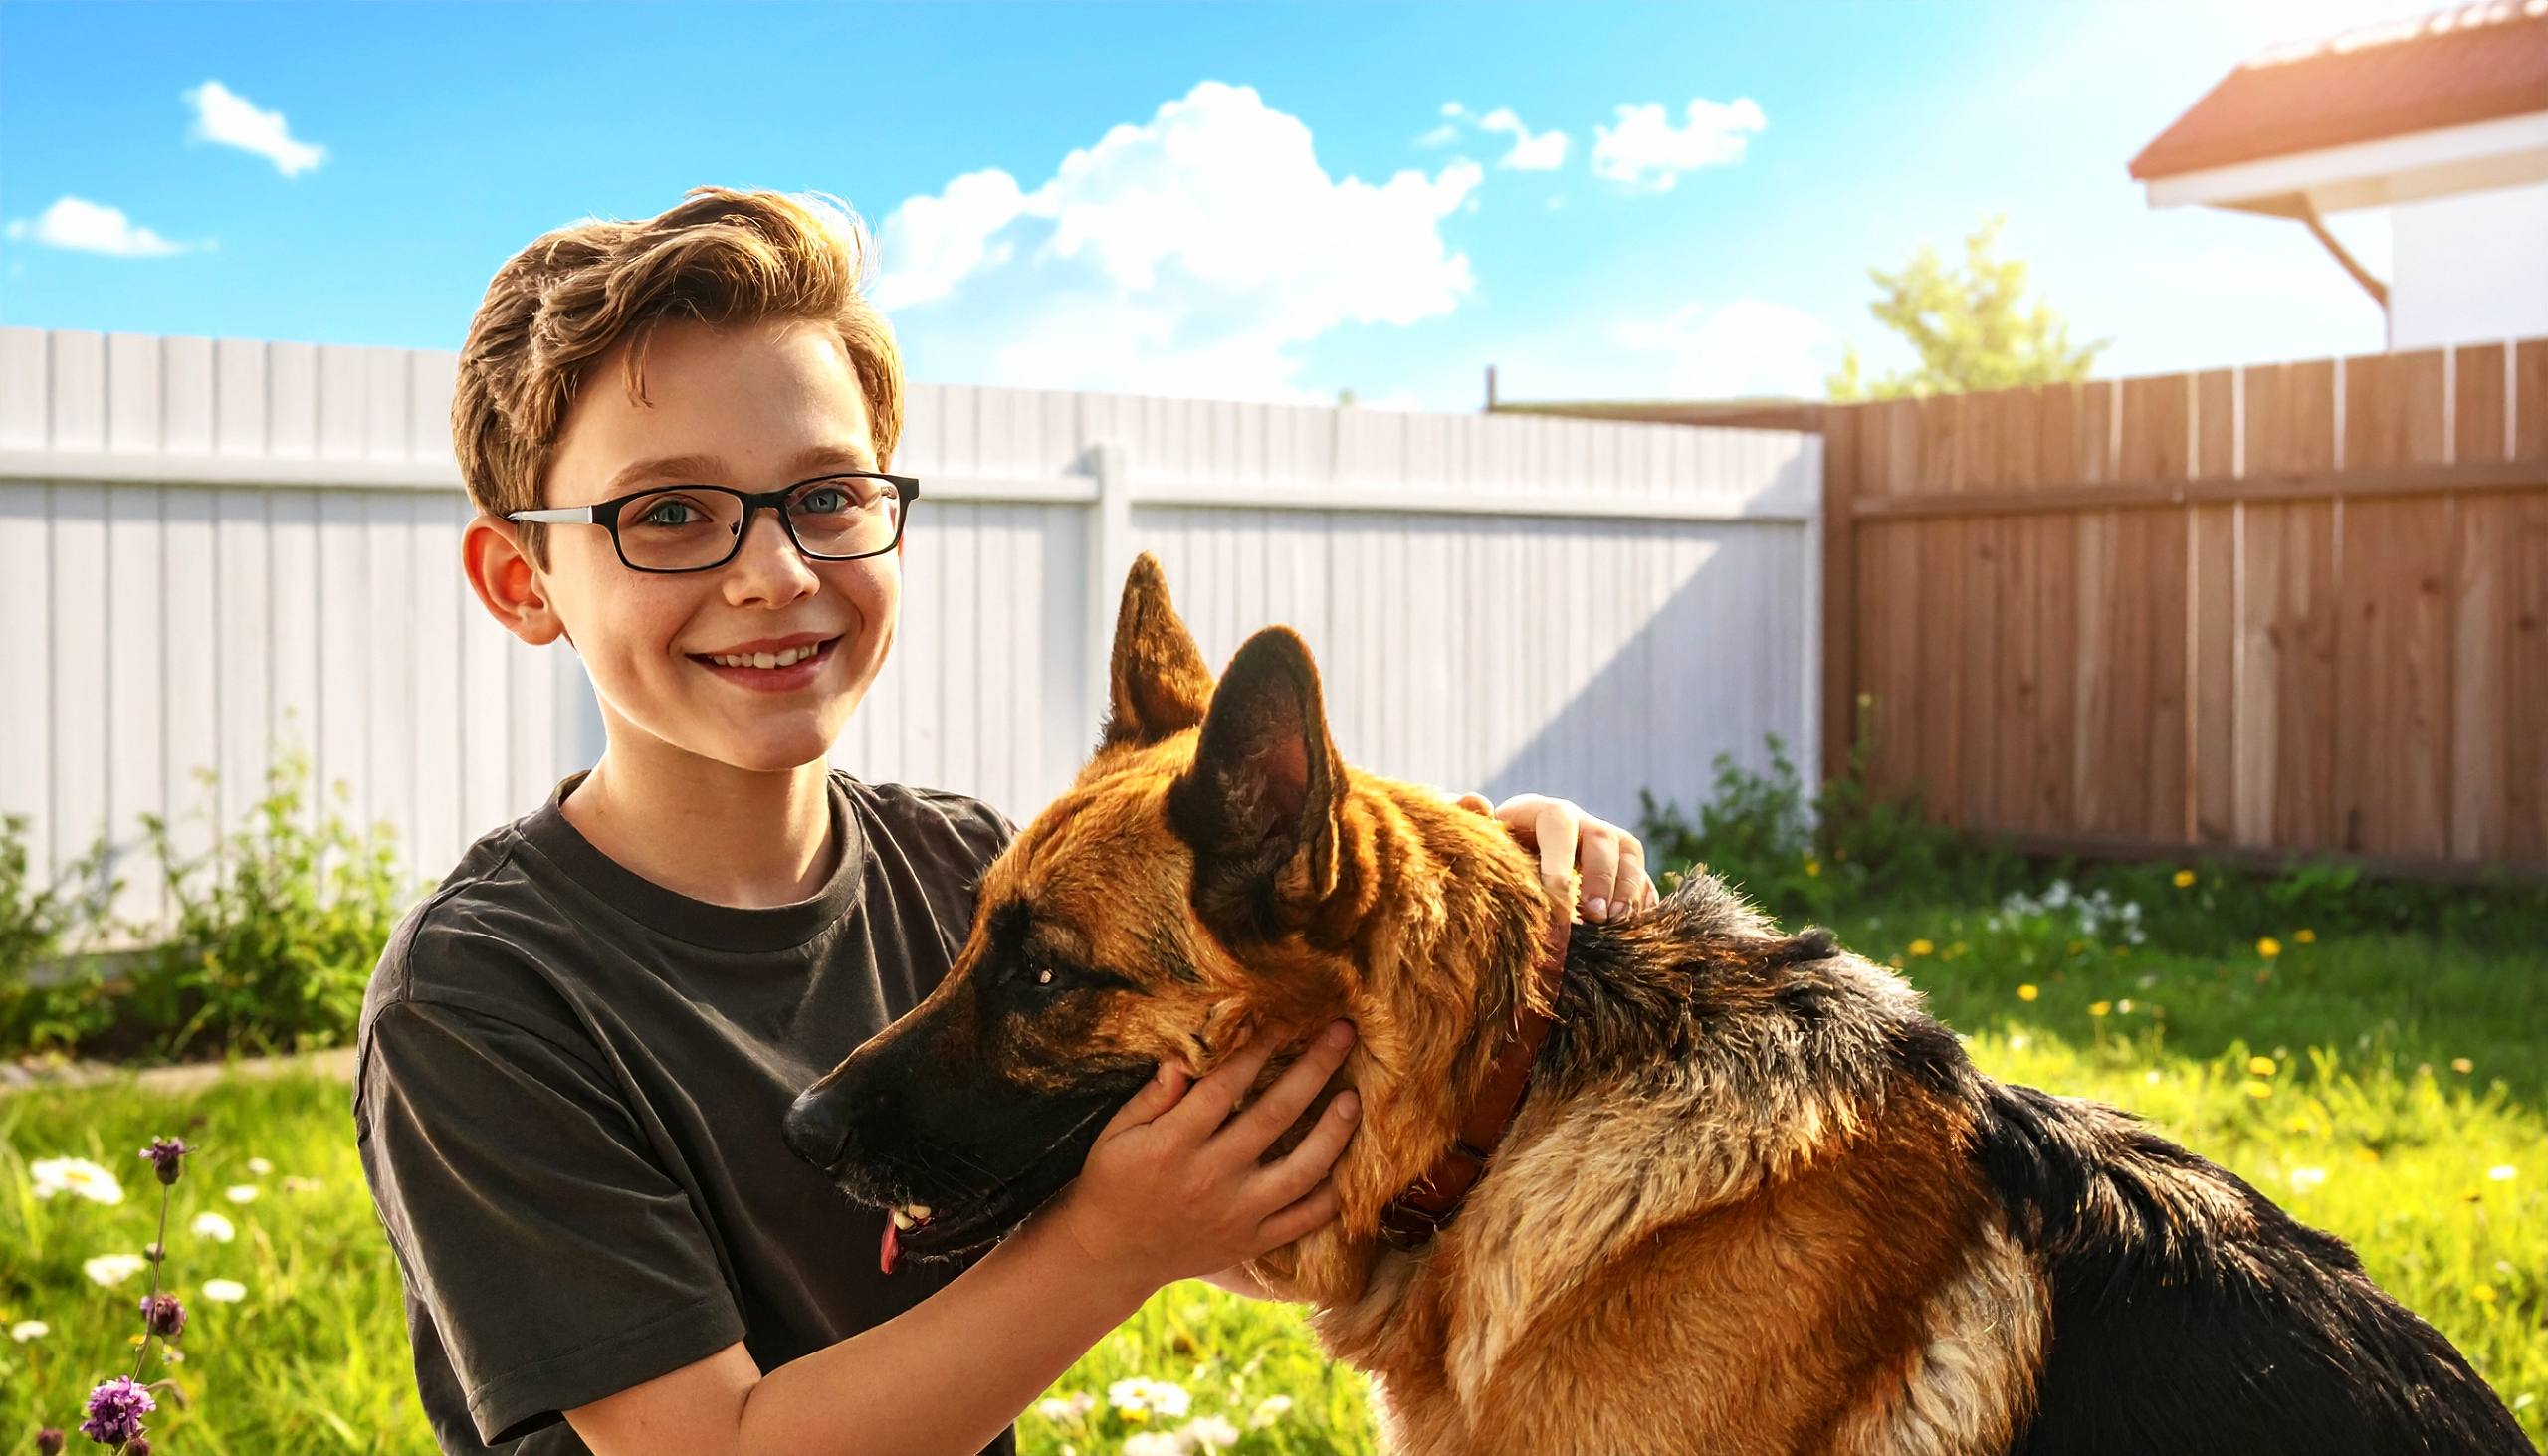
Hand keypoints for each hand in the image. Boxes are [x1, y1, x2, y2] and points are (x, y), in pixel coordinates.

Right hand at [1051, 1021, 1359, 1296]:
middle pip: (1274, 1116)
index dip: (1258, 1049)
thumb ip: (1152, 1097)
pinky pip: (1304, 1221)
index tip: (1285, 1021)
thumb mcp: (1115, 1134)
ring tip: (1354, 1098)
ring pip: (1301, 1171)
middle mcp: (1211, 1178)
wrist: (1112, 1256)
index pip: (1225, 1087)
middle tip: (1343, 1034)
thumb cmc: (1112, 1183)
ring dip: (1333, 1132)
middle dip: (1314, 1069)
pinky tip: (1348, 1165)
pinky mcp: (1252, 1242)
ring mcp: (1237, 1214)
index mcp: (1174, 1145)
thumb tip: (1184, 1059)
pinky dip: (1332, 1196)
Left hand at [1457, 793, 1656, 922]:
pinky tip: (1632, 928)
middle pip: (1602, 837)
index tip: (1554, 898)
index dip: (1560, 859)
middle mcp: (1579, 822)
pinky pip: (1644, 877)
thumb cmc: (1493, 856)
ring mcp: (1606, 843)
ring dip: (1626, 889)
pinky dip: (1642, 901)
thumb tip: (1475, 801)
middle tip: (1592, 914)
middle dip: (1600, 876)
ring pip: (1629, 853)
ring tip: (1614, 923)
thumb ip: (1472, 820)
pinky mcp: (1623, 867)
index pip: (1558, 823)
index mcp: (1541, 812)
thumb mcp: (1479, 839)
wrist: (1514, 863)